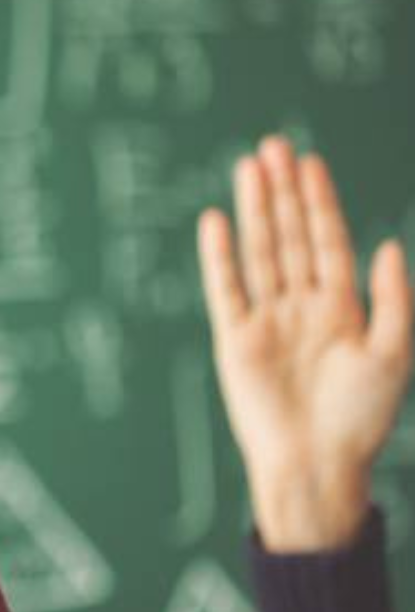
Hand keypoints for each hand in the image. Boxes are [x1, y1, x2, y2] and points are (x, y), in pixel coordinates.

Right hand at [198, 136, 412, 551]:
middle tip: (273, 146)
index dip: (319, 202)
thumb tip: (390, 245)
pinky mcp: (236, 339)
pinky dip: (220, 256)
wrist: (315, 465)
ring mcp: (266, 320)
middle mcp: (300, 307)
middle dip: (282, 193)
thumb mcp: (393, 355)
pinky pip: (225, 288)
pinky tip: (217, 221)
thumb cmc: (360, 419)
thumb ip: (393, 299)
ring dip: (254, 211)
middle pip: (289, 237)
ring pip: (259, 253)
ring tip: (248, 168)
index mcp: (340, 308)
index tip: (310, 163)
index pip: (327, 241)